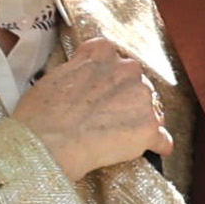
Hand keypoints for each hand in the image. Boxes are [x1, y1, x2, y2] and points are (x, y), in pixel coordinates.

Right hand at [14, 38, 171, 182]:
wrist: (48, 141)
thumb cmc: (41, 113)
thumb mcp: (56, 75)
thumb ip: (79, 70)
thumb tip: (82, 83)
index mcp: (103, 52)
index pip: (117, 60)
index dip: (111, 80)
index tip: (105, 92)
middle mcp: (128, 68)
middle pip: (138, 85)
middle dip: (128, 101)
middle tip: (110, 120)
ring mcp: (142, 97)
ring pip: (153, 110)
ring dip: (141, 122)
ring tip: (121, 138)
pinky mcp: (149, 128)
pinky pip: (163, 139)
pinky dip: (158, 146)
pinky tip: (152, 151)